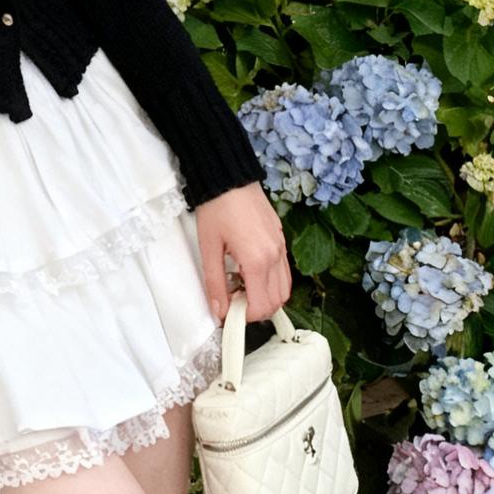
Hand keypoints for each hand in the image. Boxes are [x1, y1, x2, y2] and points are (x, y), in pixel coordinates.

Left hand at [195, 180, 290, 324]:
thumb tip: (219, 310)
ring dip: (266, 297)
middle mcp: (275, 256)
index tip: (228, 311)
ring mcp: (281, 247)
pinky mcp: (281, 239)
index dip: (244, 316)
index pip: (260, 306)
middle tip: (233, 299)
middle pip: (276, 302)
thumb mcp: (209, 247)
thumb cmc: (217, 208)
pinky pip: (285, 272)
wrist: (229, 177)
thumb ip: (214, 283)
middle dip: (255, 309)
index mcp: (257, 260)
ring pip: (284, 289)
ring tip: (241, 286)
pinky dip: (272, 282)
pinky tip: (251, 273)